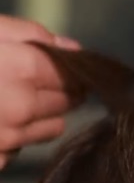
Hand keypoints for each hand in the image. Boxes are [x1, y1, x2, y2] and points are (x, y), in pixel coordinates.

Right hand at [0, 14, 81, 168]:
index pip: (69, 75)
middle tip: (53, 83)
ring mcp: (8, 140)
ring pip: (51, 129)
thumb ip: (29, 33)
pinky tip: (3, 124)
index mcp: (19, 70)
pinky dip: (18, 137)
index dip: (74, 71)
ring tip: (26, 101)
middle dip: (65, 92)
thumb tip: (71, 49)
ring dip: (46, 116)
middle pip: (66, 103)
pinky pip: (21, 149)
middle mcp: (19, 110)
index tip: (76, 70)